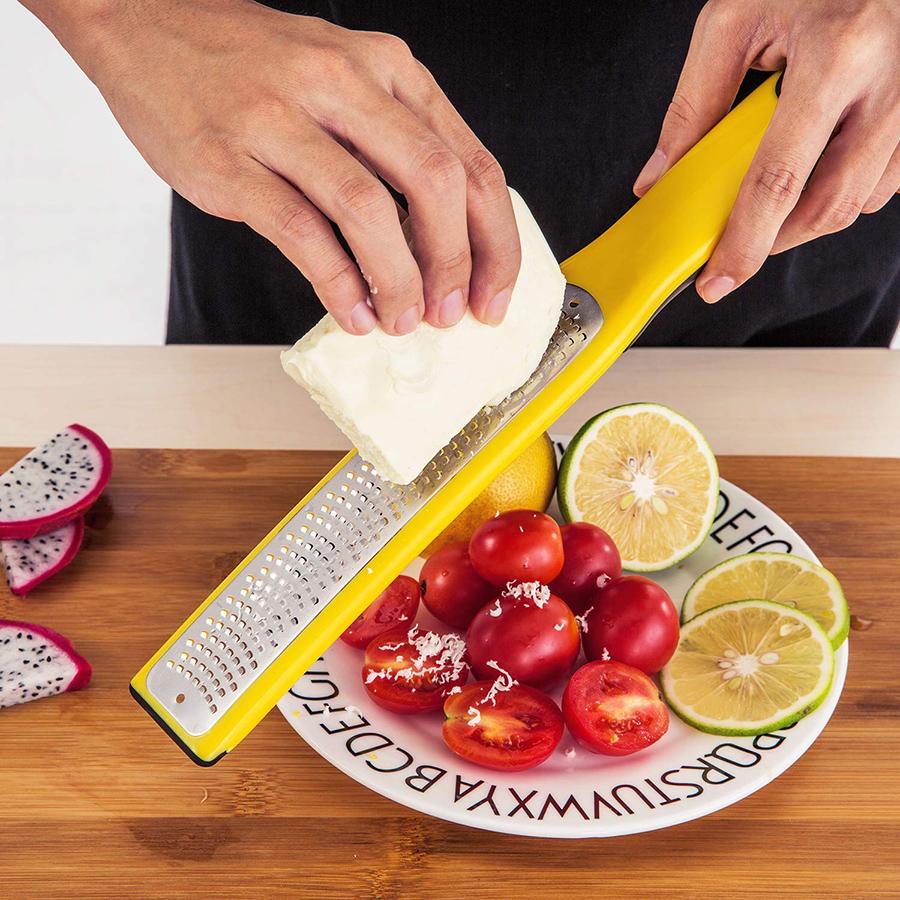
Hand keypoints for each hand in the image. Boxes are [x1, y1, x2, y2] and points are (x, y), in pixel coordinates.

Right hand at [27, 0, 520, 333]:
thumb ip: (395, 146)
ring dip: (397, 280)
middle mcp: (342, 83)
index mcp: (388, 69)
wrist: (147, 22)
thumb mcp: (346, 80)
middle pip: (434, 182)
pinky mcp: (230, 158)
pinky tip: (350, 312)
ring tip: (401, 320)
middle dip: (455, 263)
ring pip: (368, 210)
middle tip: (450, 313)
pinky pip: (300, 231)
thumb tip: (441, 243)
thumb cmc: (254, 66)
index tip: (494, 293)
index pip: (472, 162)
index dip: (495, 241)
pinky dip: (336, 282)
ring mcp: (281, 117)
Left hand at [633, 0, 899, 302]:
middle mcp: (888, 84)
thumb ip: (693, 103)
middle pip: (826, 206)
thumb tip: (661, 175)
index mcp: (836, 55)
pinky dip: (842, 191)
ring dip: (807, 215)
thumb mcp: (735, 21)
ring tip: (775, 191)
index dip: (744, 242)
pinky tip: (818, 165)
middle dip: (774, 242)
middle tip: (738, 246)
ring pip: (859, 202)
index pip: (779, 180)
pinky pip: (884, 183)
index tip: (717, 278)